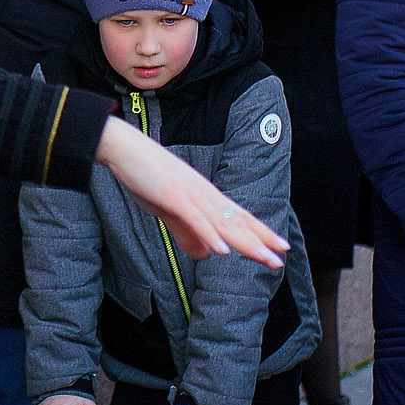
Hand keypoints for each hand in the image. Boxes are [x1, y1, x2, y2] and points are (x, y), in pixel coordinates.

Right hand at [95, 116, 285, 267]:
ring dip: (243, 240)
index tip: (280, 248)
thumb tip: (205, 254)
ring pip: (222, 221)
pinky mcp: (172, 195)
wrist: (123, 147)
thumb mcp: (168, 210)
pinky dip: (208, 233)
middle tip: (281, 257)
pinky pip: (194, 217)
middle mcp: (204, 194)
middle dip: (260, 240)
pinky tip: (221, 249)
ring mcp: (189, 194)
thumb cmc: (145, 175)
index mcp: (204, 197)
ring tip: (263, 256)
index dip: (260, 233)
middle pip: (236, 220)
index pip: (238, 218)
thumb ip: (187, 232)